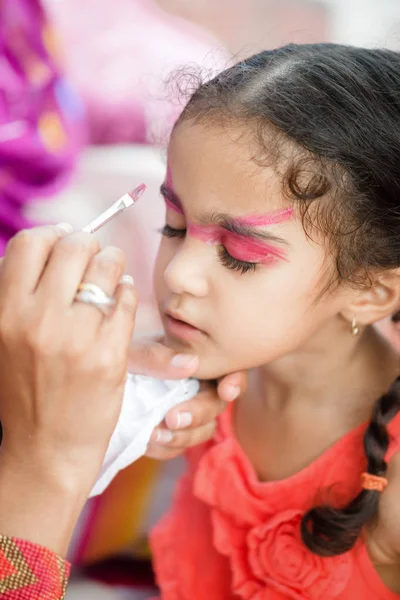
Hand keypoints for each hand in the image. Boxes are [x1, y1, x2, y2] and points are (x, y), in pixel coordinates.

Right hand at [0, 224, 136, 489]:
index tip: (64, 242)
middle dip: (89, 246)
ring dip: (113, 266)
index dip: (52, 236)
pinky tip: (120, 302)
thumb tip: (52, 241)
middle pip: (75, 246)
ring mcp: (77, 338)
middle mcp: (38, 321)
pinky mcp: (110, 356)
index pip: (31, 243)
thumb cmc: (23, 392)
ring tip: (111, 278)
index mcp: (5, 313)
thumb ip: (18, 294)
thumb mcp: (3, 339)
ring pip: (108, 268)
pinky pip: (127, 300)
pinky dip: (126, 293)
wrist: (45, 450)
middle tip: (93, 258)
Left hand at [127, 338, 246, 459]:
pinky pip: (179, 447)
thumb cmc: (115, 354)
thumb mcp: (131, 349)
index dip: (235, 381)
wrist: (92, 379)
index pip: (228, 368)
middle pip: (217, 404)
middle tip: (173, 418)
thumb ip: (157, 355)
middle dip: (199, 414)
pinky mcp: (170, 431)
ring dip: (183, 437)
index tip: (227, 392)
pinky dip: (165, 448)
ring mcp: (184, 410)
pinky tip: (145, 442)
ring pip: (203, 430)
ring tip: (154, 435)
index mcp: (195, 357)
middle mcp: (195, 384)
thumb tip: (191, 364)